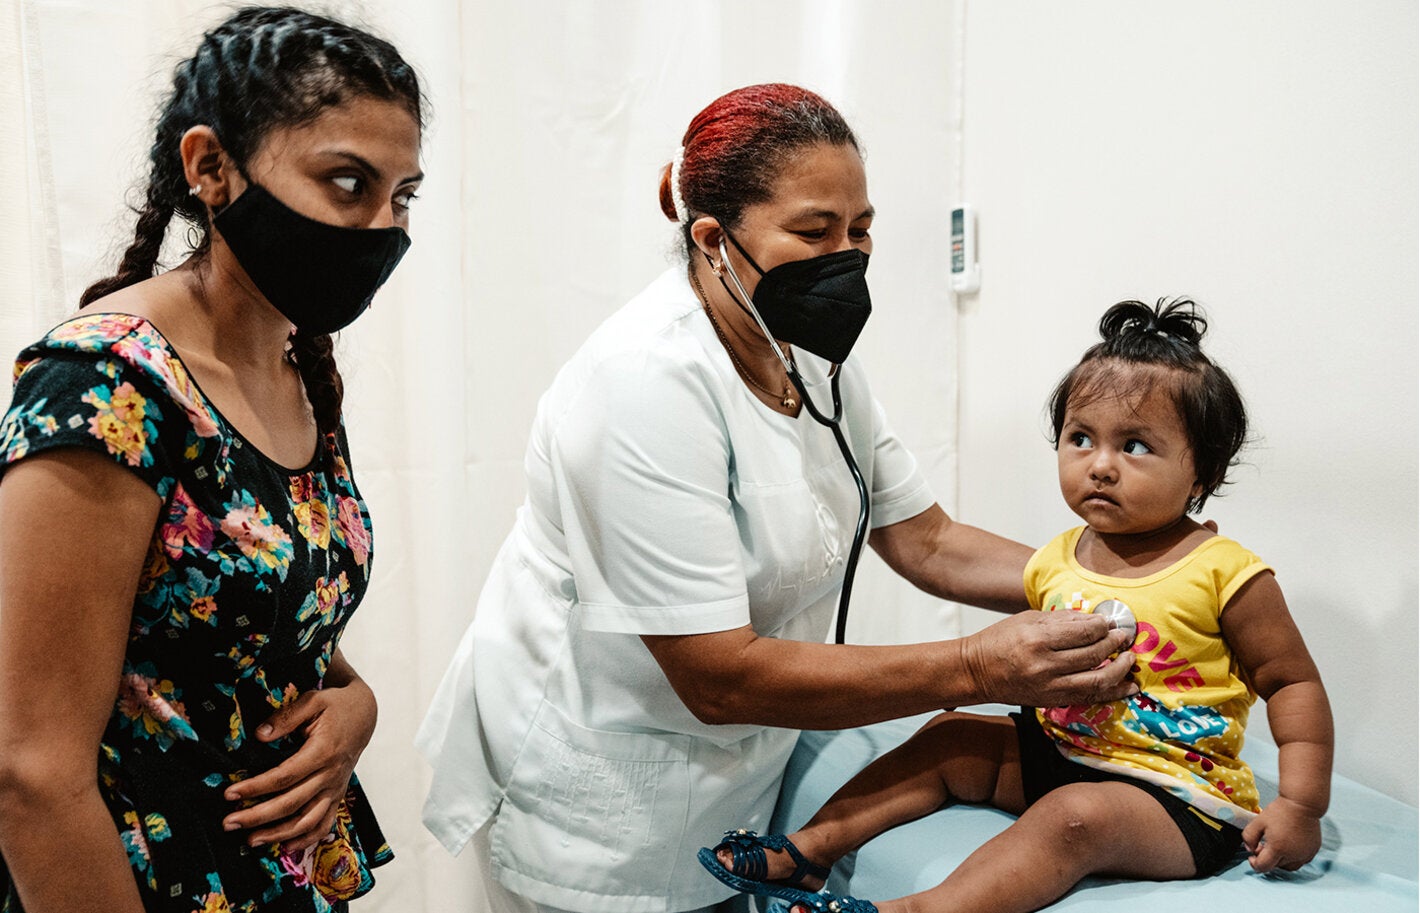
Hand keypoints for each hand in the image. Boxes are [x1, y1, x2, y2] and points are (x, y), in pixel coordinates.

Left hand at [221, 678, 376, 852]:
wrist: (364, 714)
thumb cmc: (336, 706)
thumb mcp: (313, 700)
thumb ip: (286, 717)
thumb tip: (259, 735)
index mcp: (323, 751)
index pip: (284, 776)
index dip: (256, 787)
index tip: (230, 794)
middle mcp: (331, 774)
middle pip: (292, 803)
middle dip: (257, 816)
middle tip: (229, 823)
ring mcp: (335, 788)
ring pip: (308, 820)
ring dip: (278, 834)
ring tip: (251, 840)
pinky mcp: (337, 794)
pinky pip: (325, 823)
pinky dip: (307, 839)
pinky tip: (286, 847)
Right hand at [960, 610, 1135, 706]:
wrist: (976, 672)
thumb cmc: (1000, 640)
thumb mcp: (1028, 620)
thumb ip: (1063, 620)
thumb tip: (1096, 620)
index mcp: (1038, 639)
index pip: (1084, 632)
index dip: (1104, 626)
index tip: (1111, 622)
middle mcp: (1045, 665)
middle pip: (1094, 654)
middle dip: (1115, 644)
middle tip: (1123, 637)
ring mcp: (1049, 686)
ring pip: (1097, 680)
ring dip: (1120, 669)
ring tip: (1128, 659)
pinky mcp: (1052, 701)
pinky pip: (1089, 697)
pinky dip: (1112, 692)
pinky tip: (1127, 686)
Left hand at [1242, 796, 1322, 872]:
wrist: (1302, 803)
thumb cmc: (1280, 811)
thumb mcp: (1258, 821)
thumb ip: (1249, 837)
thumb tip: (1250, 849)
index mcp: (1278, 849)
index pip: (1263, 867)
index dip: (1254, 864)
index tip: (1251, 855)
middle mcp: (1293, 855)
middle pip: (1275, 866)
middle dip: (1266, 859)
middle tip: (1262, 845)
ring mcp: (1305, 854)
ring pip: (1289, 866)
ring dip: (1279, 861)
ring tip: (1275, 846)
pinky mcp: (1313, 851)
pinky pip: (1300, 861)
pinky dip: (1292, 858)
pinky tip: (1287, 846)